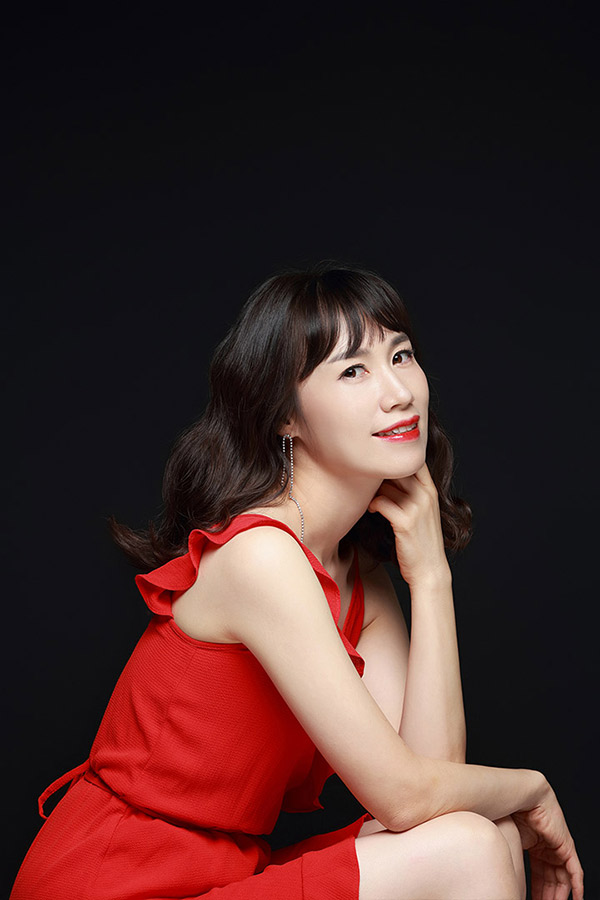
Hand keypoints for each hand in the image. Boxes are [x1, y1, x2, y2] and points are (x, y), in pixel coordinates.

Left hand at [368, 462, 450, 585]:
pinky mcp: (405, 522)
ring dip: (373, 491)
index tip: (379, 467)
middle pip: (396, 469)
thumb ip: (411, 491)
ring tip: (370, 499)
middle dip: (379, 475)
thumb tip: (385, 475)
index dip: (393, 460)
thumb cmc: (421, 540)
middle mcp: (425, 495)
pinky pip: (381, 502)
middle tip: (367, 482)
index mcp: (430, 490)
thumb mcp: (423, 511)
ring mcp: (417, 508)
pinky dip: (372, 504)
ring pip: (386, 485)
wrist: (429, 570)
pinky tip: (372, 510)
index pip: (413, 460)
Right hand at [512, 782, 583, 899]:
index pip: (538, 875)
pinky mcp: (567, 846)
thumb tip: (499, 871)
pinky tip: (576, 898)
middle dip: (547, 896)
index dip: (535, 891)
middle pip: (550, 880)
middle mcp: (548, 848)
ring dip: (559, 895)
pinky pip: (575, 871)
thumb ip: (510, 855)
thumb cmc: (510, 813)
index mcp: (535, 847)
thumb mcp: (510, 840)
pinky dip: (576, 886)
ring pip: (562, 879)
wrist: (522, 797)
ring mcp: (559, 847)